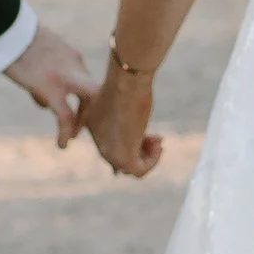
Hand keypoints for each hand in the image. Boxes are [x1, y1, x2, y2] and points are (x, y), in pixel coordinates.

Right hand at [3, 20, 95, 148]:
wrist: (5, 27)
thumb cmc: (13, 38)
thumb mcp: (36, 50)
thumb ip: (46, 68)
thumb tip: (42, 94)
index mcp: (71, 55)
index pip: (87, 80)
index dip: (88, 98)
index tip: (82, 110)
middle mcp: (75, 64)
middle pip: (96, 91)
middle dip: (90, 111)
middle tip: (81, 127)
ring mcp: (66, 76)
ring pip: (86, 103)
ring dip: (77, 122)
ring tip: (68, 136)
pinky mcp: (51, 87)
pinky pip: (66, 116)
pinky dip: (67, 132)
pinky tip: (63, 145)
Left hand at [83, 54, 162, 179]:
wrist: (126, 83)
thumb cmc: (126, 82)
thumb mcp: (122, 94)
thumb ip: (124, 104)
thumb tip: (137, 96)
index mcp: (94, 127)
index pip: (111, 147)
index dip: (133, 143)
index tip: (149, 135)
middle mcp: (99, 143)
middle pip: (121, 159)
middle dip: (142, 150)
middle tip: (156, 137)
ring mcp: (110, 152)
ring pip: (130, 167)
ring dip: (148, 156)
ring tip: (158, 141)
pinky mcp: (124, 158)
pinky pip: (139, 171)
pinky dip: (152, 161)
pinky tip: (159, 145)